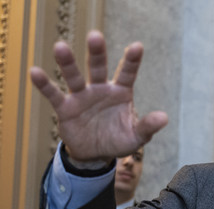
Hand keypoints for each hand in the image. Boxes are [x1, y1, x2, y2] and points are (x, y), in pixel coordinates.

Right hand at [30, 30, 167, 163]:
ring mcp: (82, 96)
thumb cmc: (118, 140)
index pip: (127, 73)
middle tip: (95, 36)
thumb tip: (164, 118)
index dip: (132, 61)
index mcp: (121, 93)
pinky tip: (35, 72)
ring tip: (60, 47)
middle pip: (98, 67)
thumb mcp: (136, 136)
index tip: (138, 46)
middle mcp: (100, 89)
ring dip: (68, 63)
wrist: (96, 154)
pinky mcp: (66, 108)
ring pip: (74, 76)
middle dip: (96, 53)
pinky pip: (54, 94)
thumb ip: (147, 126)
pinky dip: (45, 84)